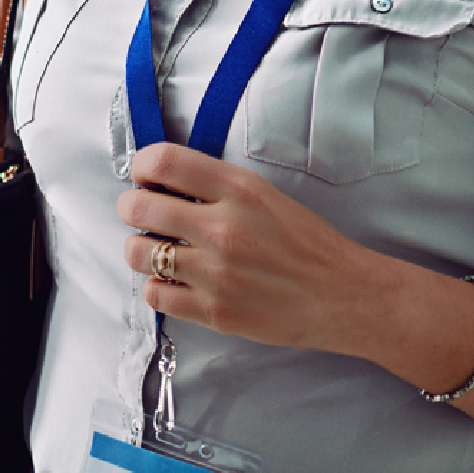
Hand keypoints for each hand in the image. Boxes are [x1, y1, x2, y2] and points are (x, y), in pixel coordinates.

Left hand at [116, 142, 425, 359]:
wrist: (342, 295)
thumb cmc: (306, 244)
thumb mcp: (266, 196)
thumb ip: (216, 186)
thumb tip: (163, 181)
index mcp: (239, 190)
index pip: (163, 161)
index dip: (141, 166)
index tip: (143, 176)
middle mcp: (223, 227)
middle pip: (138, 206)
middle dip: (132, 208)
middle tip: (143, 214)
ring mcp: (216, 272)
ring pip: (137, 252)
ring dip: (140, 249)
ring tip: (158, 251)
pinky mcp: (214, 311)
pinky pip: (154, 294)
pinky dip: (158, 286)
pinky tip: (176, 281)